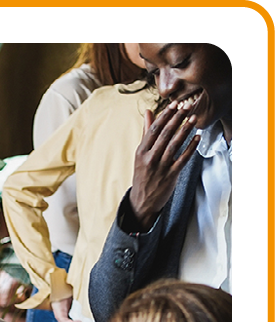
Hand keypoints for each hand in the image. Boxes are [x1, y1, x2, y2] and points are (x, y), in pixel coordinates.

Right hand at [126, 104, 199, 231]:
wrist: (142, 201)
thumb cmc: (143, 175)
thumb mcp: (141, 154)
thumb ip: (147, 132)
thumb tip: (148, 112)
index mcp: (141, 152)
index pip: (154, 129)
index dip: (165, 115)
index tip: (174, 104)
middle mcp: (150, 158)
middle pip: (165, 134)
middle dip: (177, 118)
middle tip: (187, 106)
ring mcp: (161, 167)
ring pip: (175, 144)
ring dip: (185, 130)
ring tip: (193, 118)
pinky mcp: (171, 175)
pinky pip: (183, 158)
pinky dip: (191, 147)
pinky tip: (197, 137)